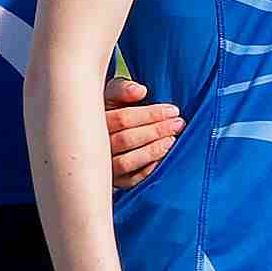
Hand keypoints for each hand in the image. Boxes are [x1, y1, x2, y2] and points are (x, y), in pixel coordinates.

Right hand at [103, 75, 181, 190]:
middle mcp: (94, 145)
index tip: (173, 110)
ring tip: (172, 141)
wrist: (105, 131)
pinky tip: (164, 159)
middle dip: (156, 131)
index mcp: (93, 121)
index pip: (123, 119)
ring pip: (126, 162)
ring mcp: (103, 165)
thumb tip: (140, 91)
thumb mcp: (113, 93)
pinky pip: (131, 180)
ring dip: (153, 151)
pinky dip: (149, 170)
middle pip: (126, 140)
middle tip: (178, 124)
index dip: (150, 114)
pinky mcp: (114, 181)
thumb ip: (123, 88)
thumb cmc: (112, 109)